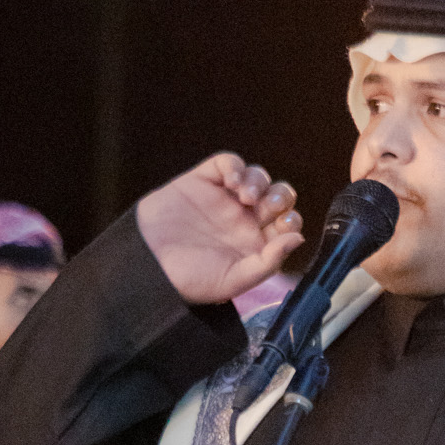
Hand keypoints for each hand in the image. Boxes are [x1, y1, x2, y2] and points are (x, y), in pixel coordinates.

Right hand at [135, 154, 303, 304]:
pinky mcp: (202, 181)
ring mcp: (223, 199)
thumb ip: (268, 262)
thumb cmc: (188, 280)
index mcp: (255, 245)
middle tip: (266, 208)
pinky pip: (227, 163)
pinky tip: (231, 182)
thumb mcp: (234, 280)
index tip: (282, 226)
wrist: (147, 265)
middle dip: (280, 197)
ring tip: (244, 197)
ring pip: (256, 177)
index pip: (287, 224)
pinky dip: (235, 167)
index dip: (292, 220)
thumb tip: (298, 238)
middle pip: (277, 197)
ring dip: (259, 182)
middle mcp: (243, 220)